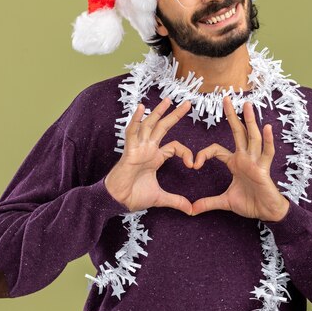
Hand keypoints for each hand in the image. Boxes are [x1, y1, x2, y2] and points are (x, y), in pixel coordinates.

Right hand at [105, 97, 193, 214]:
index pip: (174, 146)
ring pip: (149, 125)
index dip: (186, 152)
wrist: (118, 201)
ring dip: (158, 112)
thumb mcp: (160, 198)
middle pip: (163, 127)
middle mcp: (148, 148)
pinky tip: (141, 108)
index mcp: (155, 157)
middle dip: (175, 115)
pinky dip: (136, 120)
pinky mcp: (129, 150)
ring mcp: (138, 148)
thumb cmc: (134, 196)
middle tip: (188, 103)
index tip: (193, 164)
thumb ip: (176, 201)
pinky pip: (132, 132)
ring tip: (168, 100)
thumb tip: (190, 210)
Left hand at [191, 96, 289, 221]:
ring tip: (247, 105)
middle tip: (225, 98)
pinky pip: (267, 153)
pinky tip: (267, 128)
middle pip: (238, 132)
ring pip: (253, 137)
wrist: (267, 212)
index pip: (216, 150)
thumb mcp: (225, 202)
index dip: (204, 154)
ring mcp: (256, 161)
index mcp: (235, 162)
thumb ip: (208, 203)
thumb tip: (192, 210)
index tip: (194, 164)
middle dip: (231, 116)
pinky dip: (267, 140)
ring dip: (250, 121)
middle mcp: (245, 157)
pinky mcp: (264, 169)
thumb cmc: (250, 203)